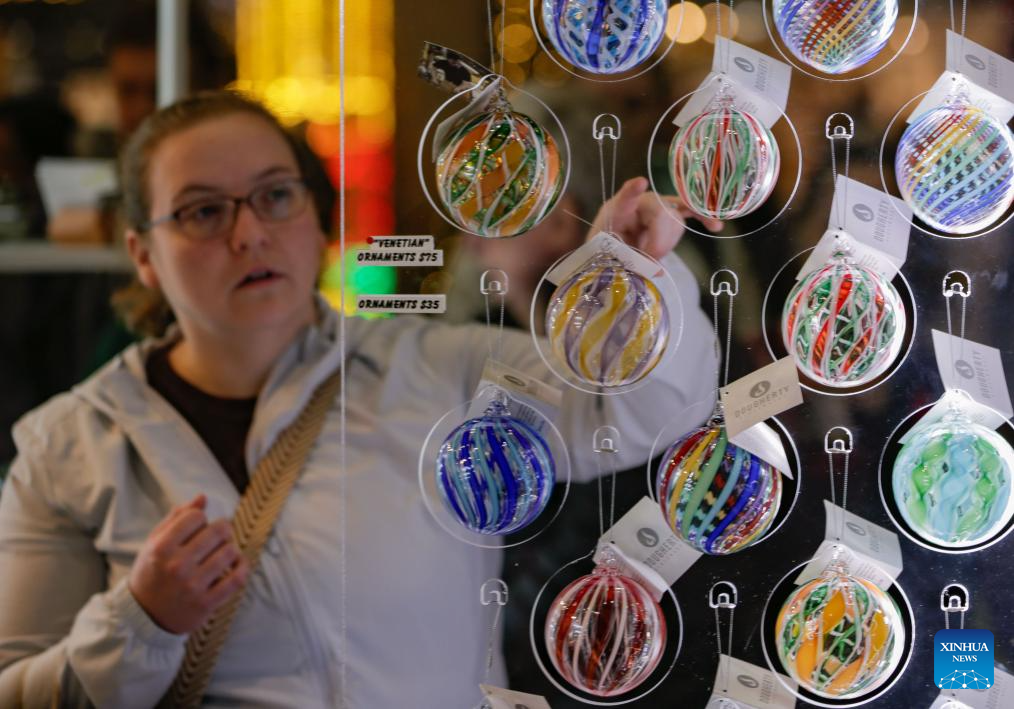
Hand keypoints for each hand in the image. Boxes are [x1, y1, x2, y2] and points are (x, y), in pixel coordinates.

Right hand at [128, 495, 248, 633]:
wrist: (145, 615)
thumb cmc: (152, 572)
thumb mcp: (154, 543)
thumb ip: (176, 518)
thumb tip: (203, 497)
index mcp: (161, 548)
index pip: (197, 517)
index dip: (200, 519)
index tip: (197, 529)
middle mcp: (177, 566)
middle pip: (219, 531)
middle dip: (222, 530)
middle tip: (218, 537)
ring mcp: (192, 586)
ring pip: (230, 552)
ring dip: (231, 549)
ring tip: (224, 552)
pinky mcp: (206, 603)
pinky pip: (237, 578)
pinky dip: (242, 567)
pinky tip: (237, 564)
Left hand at [588, 177, 722, 259]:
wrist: (608, 246)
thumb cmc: (605, 248)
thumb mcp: (609, 256)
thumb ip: (630, 260)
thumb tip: (658, 270)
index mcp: (618, 209)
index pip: (626, 197)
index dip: (633, 190)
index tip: (640, 182)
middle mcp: (640, 201)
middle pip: (662, 215)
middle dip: (659, 243)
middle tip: (648, 259)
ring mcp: (656, 206)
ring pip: (675, 222)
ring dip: (668, 244)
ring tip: (652, 256)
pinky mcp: (669, 215)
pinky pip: (690, 213)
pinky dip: (702, 219)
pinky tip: (715, 226)